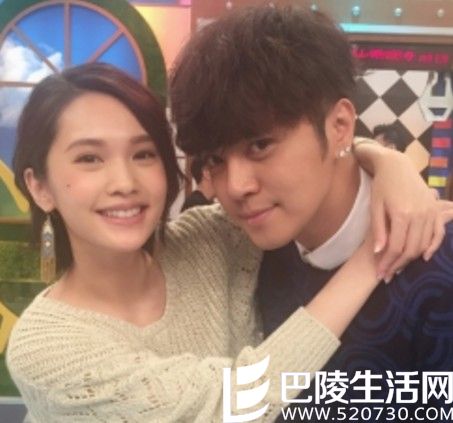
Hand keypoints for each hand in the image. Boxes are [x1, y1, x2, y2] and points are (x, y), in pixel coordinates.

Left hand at [369, 153, 442, 281]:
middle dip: (398, 265)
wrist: (396, 166)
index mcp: (402, 214)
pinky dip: (432, 247)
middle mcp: (419, 214)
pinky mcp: (434, 209)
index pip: (396, 247)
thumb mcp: (375, 206)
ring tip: (398, 267)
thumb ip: (378, 230)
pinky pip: (438, 233)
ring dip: (411, 259)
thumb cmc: (381, 186)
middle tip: (387, 274)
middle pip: (410, 249)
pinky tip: (424, 258)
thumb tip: (379, 252)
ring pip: (423, 244)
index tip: (380, 273)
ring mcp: (429, 212)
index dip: (387, 262)